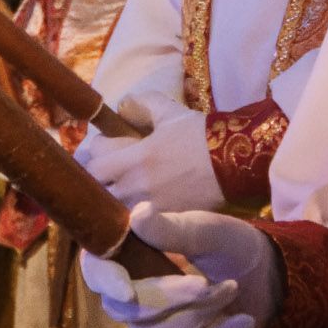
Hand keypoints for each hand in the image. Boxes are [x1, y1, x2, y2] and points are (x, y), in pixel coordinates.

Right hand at [79, 202, 279, 327]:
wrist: (262, 277)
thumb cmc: (228, 245)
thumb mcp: (208, 232)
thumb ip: (173, 228)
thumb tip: (138, 213)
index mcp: (128, 254)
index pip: (95, 270)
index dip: (106, 281)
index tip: (130, 291)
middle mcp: (127, 293)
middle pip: (132, 309)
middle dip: (178, 299)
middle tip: (220, 283)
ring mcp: (146, 325)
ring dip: (203, 314)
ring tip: (233, 289)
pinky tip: (242, 322)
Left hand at [81, 109, 223, 214]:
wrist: (234, 163)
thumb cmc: (201, 136)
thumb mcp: (170, 112)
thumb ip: (141, 104)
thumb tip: (121, 106)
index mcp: (134, 159)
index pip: (92, 164)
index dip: (97, 153)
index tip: (108, 147)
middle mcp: (136, 188)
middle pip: (98, 189)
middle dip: (101, 177)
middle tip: (113, 168)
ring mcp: (149, 210)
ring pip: (113, 208)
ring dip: (114, 196)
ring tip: (127, 187)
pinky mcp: (163, 223)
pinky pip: (135, 224)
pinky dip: (132, 214)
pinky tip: (141, 204)